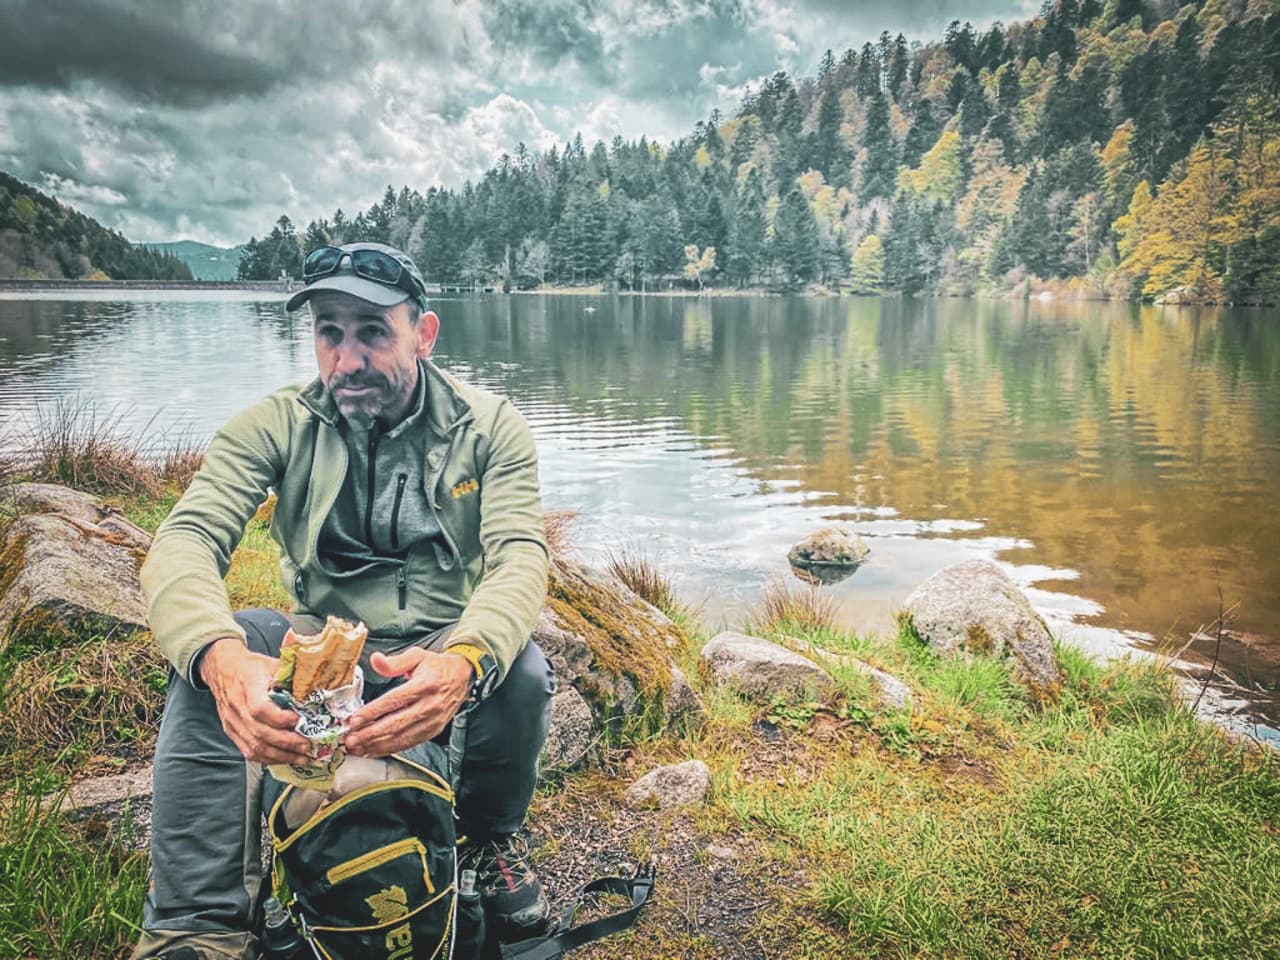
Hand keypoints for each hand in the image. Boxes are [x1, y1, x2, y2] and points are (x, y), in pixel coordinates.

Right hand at [200, 636, 312, 764]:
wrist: (223, 669)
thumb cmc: (251, 666)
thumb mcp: (272, 664)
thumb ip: (292, 677)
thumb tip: (317, 689)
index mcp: (248, 685)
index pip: (260, 709)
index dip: (280, 719)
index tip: (299, 721)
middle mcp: (237, 706)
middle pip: (260, 733)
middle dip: (287, 743)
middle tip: (308, 746)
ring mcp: (233, 722)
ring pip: (254, 747)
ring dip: (281, 756)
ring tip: (301, 758)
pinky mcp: (232, 732)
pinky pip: (248, 751)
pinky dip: (268, 759)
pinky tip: (284, 759)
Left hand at [344, 649, 473, 758]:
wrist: (462, 677)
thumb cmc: (437, 667)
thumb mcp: (417, 656)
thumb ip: (395, 661)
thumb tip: (375, 660)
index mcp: (425, 685)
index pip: (394, 701)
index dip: (373, 712)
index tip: (354, 720)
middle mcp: (430, 705)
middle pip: (396, 724)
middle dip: (370, 734)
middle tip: (350, 740)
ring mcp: (432, 721)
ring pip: (401, 738)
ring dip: (376, 745)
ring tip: (357, 748)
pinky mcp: (433, 731)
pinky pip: (408, 743)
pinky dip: (389, 749)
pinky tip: (373, 750)